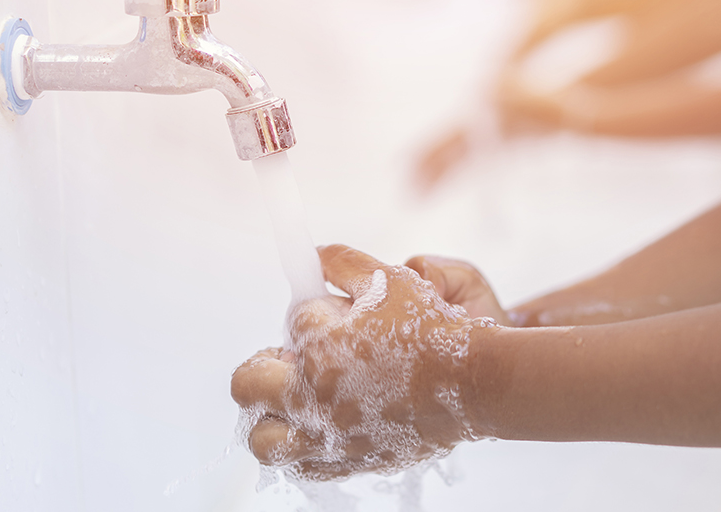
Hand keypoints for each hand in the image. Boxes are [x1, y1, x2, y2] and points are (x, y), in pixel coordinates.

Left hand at [230, 245, 497, 479]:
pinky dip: (301, 448)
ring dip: (268, 415)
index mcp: (321, 348)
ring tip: (294, 400)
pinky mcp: (348, 461)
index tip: (334, 313)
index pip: (293, 320)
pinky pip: (301, 466)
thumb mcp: (391, 280)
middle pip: (248, 382)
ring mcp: (329, 436)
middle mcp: (315, 397)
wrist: (473, 385)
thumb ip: (344, 263)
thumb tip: (315, 254)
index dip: (314, 312)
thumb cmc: (435, 333)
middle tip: (290, 359)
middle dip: (264, 363)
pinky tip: (320, 428)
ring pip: (261, 437)